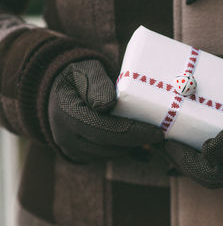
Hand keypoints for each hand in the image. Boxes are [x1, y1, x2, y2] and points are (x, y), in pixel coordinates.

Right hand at [48, 59, 162, 162]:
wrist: (61, 88)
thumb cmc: (80, 76)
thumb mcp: (88, 70)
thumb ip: (98, 83)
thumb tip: (106, 104)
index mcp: (65, 112)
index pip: (104, 130)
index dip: (134, 133)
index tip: (157, 132)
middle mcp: (63, 135)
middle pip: (110, 146)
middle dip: (137, 140)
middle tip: (159, 133)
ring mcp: (69, 148)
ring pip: (110, 153)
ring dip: (130, 144)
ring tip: (146, 131)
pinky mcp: (77, 154)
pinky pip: (106, 155)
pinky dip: (122, 147)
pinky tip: (133, 135)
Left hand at [164, 93, 222, 187]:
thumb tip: (207, 152)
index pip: (213, 175)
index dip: (186, 160)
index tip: (168, 142)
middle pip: (205, 175)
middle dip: (179, 159)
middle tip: (160, 140)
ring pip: (206, 169)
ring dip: (183, 156)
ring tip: (166, 139)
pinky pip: (211, 160)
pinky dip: (193, 151)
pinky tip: (183, 137)